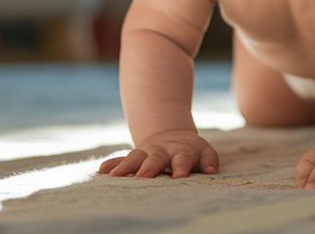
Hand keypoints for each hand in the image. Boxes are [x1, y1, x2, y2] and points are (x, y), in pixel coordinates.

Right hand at [98, 131, 218, 178]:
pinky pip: (121, 160)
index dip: (181, 167)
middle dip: (149, 167)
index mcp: (182, 152)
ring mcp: (146, 154)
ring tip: (116, 176)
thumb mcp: (204, 153)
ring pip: (135, 158)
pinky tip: (102, 172)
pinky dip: (112, 165)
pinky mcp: (134, 158)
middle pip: (155, 159)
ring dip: (126, 167)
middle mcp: (162, 152)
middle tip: (144, 176)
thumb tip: (212, 171)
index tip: (179, 176)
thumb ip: (209, 161)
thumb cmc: (192, 153)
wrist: (172, 138)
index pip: (182, 159)